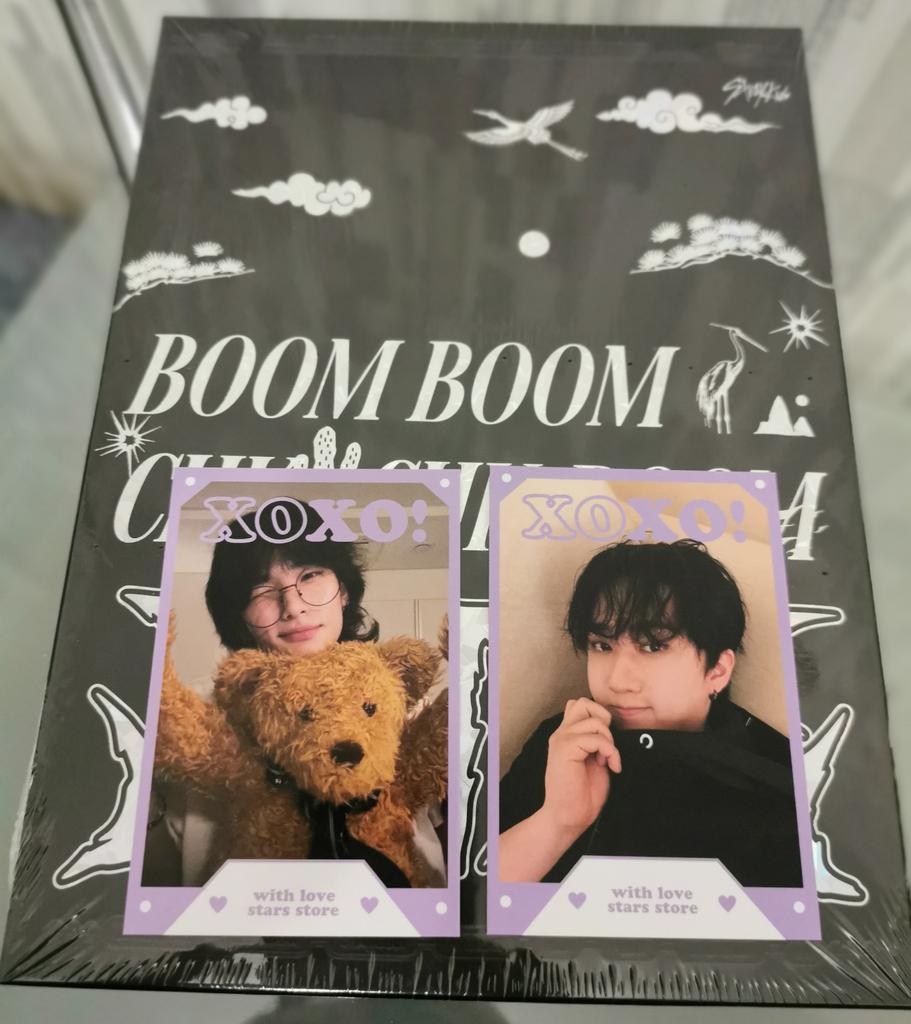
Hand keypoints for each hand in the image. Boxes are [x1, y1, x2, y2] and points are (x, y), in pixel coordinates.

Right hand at [540, 698, 620, 838]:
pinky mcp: (565, 749)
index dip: (597, 716)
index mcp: (567, 736)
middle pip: (583, 703)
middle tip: (606, 744)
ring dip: (608, 741)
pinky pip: (596, 738)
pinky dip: (609, 752)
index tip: (604, 742)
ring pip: (593, 720)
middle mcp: (562, 734)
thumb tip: (610, 729)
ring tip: (606, 760)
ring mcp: (562, 740)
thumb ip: (595, 743)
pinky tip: (609, 767)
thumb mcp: (593, 761)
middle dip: (602, 719)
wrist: (567, 817)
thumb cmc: (581, 795)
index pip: (579, 706)